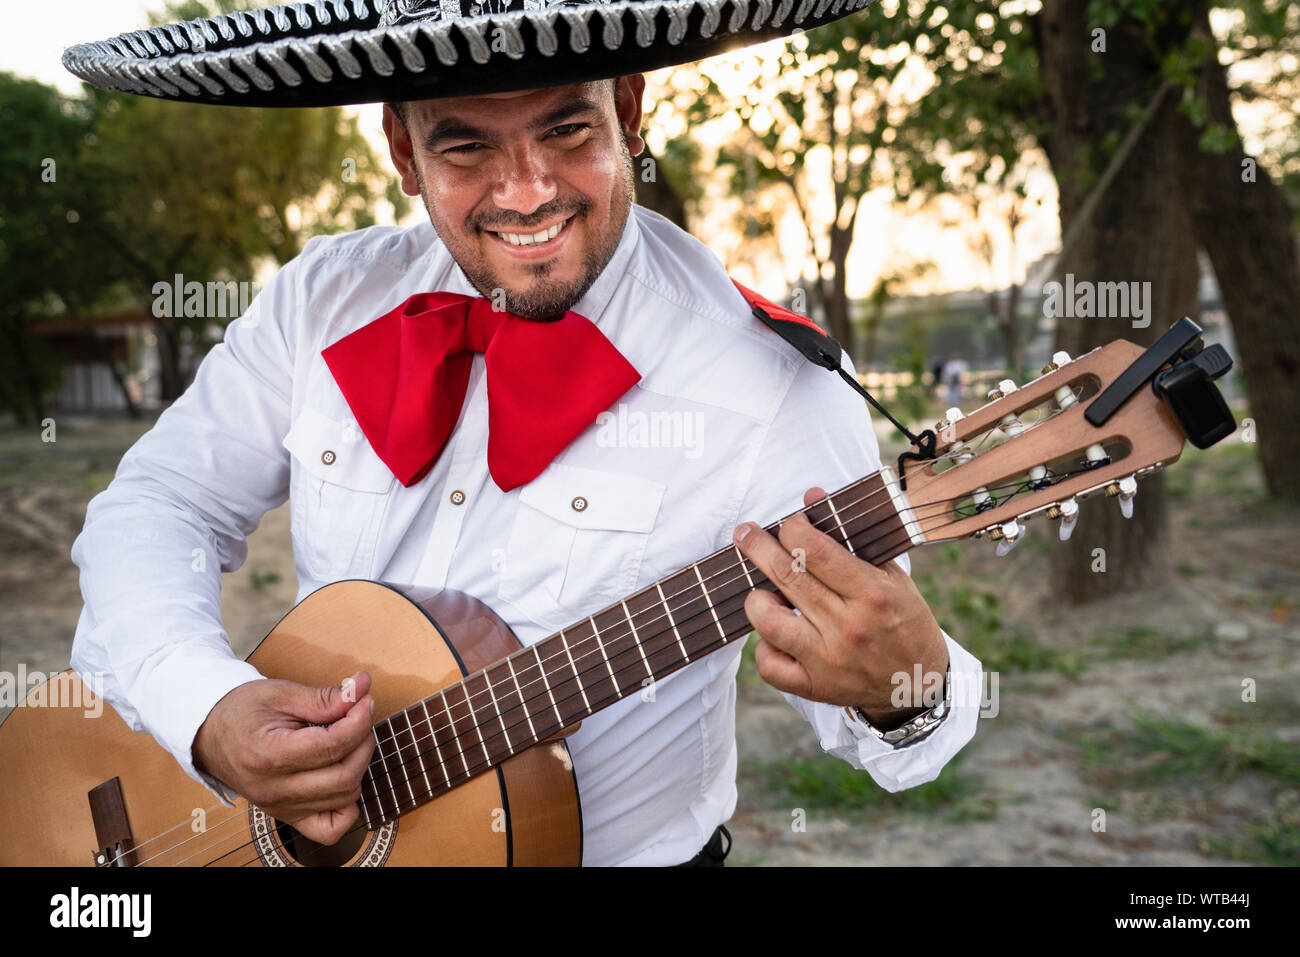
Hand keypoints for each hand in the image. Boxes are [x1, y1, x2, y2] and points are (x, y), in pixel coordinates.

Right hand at [193, 670, 376, 845]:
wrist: (210, 736)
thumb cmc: (242, 711)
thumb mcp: (281, 694)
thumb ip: (323, 698)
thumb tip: (362, 688)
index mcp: (268, 756)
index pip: (332, 746)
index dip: (359, 722)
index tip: (364, 701)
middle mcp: (274, 790)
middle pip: (344, 776)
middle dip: (363, 742)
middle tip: (360, 717)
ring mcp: (281, 808)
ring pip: (344, 799)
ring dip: (359, 766)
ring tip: (350, 739)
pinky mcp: (287, 816)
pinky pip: (329, 830)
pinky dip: (347, 808)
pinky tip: (344, 778)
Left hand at [733, 488, 948, 721]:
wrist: (919, 684)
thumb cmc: (902, 621)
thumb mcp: (892, 575)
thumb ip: (850, 537)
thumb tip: (812, 495)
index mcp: (872, 594)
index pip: (816, 551)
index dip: (793, 529)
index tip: (788, 523)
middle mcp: (848, 627)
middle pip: (788, 577)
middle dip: (758, 547)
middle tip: (745, 533)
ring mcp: (829, 660)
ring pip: (769, 622)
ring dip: (758, 600)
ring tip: (763, 592)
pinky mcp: (815, 687)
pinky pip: (770, 665)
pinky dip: (765, 647)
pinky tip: (776, 635)